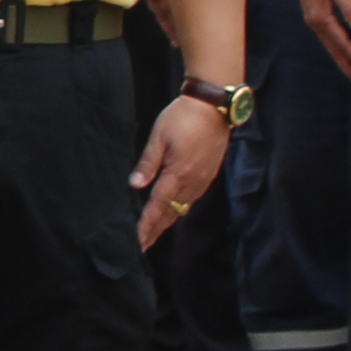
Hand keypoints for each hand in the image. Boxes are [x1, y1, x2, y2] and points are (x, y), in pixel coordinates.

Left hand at [128, 95, 228, 252]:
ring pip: (183, 207)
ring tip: (155, 231)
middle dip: (157, 229)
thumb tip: (135, 185)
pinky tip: (173, 209)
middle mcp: (193, 182)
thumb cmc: (183, 117)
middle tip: (143, 244)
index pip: (158, 206)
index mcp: (178, 174)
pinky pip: (192, 198)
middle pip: (172, 213)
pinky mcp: (209, 174)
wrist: (215, 106)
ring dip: (168, 220)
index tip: (137, 241)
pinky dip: (180, 208)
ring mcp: (203, 179)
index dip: (147, 225)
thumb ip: (148, 163)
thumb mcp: (159, 137)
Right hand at [292, 0, 350, 80]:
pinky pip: (325, 36)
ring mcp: (312, 19)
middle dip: (345, 64)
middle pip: (332, 49)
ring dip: (339, 56)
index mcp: (321, 18)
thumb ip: (350, 8)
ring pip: (328, 44)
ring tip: (349, 67)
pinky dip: (334, 46)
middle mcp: (314, 23)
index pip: (341, 42)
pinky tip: (339, 47)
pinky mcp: (313, 14)